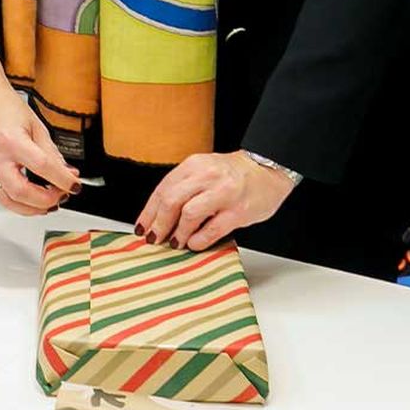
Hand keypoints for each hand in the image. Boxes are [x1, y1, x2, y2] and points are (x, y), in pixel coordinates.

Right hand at [0, 48, 79, 215]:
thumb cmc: (5, 107)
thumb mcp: (36, 125)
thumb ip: (51, 152)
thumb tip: (66, 173)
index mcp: (11, 139)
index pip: (42, 166)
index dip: (62, 179)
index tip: (74, 185)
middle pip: (22, 191)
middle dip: (47, 200)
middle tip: (62, 194)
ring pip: (9, 201)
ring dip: (32, 208)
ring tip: (49, 203)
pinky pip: (0, 196)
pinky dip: (18, 204)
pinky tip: (31, 201)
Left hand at [135, 151, 295, 251]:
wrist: (268, 169)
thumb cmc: (232, 174)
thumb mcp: (204, 170)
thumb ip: (183, 187)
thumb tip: (159, 215)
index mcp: (194, 165)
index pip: (162, 189)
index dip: (149, 211)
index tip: (142, 227)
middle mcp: (207, 176)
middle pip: (171, 201)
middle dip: (159, 223)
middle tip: (154, 238)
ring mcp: (223, 193)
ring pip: (189, 214)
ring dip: (178, 233)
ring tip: (175, 242)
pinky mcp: (238, 211)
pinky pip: (212, 229)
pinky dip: (198, 240)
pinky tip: (194, 244)